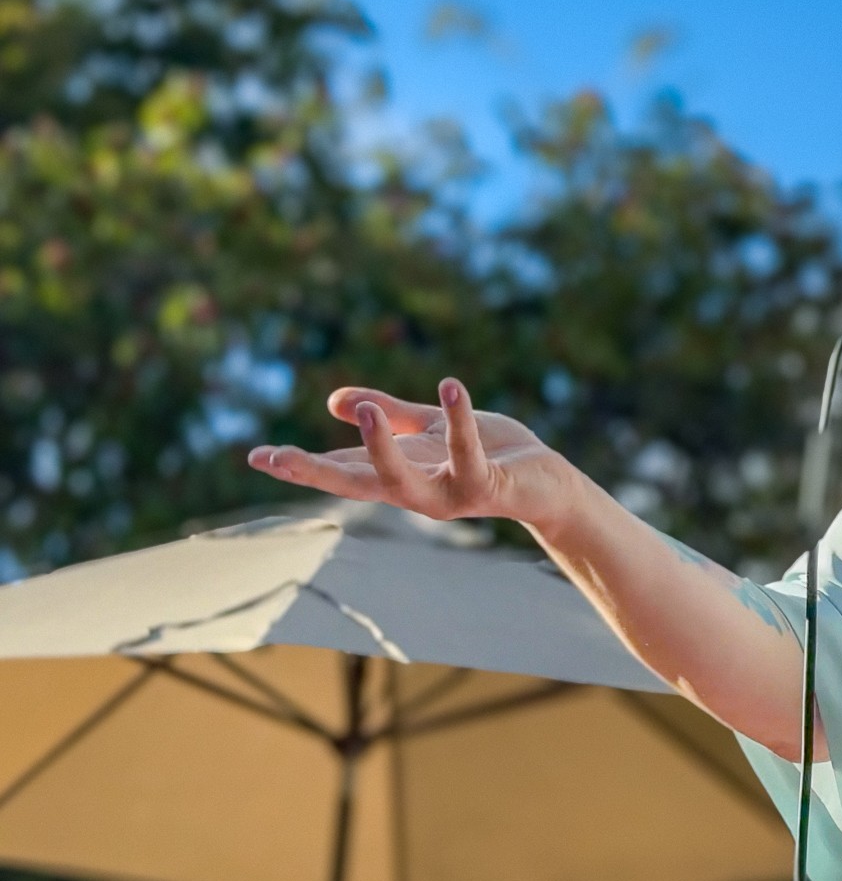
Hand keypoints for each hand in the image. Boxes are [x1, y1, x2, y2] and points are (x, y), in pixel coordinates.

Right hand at [246, 378, 587, 532]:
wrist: (547, 482)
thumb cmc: (491, 456)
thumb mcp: (431, 430)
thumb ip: (391, 415)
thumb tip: (335, 401)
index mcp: (400, 472)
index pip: (340, 470)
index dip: (299, 466)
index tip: (255, 456)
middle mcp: (417, 491)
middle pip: (354, 485)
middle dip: (313, 474)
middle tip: (273, 457)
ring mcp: (449, 493)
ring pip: (403, 480)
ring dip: (382, 446)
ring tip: (366, 410)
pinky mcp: (486, 486)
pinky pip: (468, 452)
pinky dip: (461, 420)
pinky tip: (451, 386)